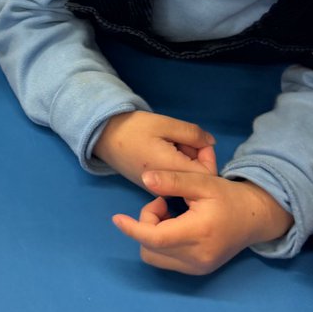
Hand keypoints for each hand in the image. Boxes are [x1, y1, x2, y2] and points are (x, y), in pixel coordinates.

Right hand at [94, 110, 217, 186]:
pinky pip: (172, 177)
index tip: (198, 140)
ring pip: (184, 177)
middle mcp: (166, 186)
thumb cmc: (133, 128)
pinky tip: (162, 148)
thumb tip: (211, 142)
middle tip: (181, 137)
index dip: (208, 156)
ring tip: (169, 141)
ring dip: (184, 158)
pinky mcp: (150, 185)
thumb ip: (192, 134)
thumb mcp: (165, 124)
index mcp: (171, 170)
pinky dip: (173, 162)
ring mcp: (157, 188)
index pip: (206, 174)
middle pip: (196, 177)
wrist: (102, 135)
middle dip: (195, 155)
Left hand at [113, 169, 293, 274]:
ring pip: (155, 257)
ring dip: (152, 235)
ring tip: (170, 215)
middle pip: (150, 248)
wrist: (255, 218)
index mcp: (198, 233)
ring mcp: (198, 268)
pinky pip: (166, 260)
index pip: (155, 238)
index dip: (132, 228)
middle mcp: (197, 257)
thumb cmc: (228, 197)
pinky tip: (176, 226)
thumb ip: (173, 180)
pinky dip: (162, 244)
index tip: (116, 218)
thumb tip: (145, 179)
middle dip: (147, 223)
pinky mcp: (198, 271)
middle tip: (163, 203)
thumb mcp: (202, 182)